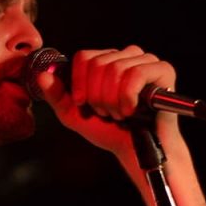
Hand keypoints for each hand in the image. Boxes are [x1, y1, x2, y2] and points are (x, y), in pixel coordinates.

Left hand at [36, 45, 178, 158]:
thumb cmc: (108, 131)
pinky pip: (136, 73)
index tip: (82, 104)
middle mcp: (126, 56)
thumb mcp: (73, 114)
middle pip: (98, 63)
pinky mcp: (163, 70)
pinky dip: (127, 97)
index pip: (84, 56)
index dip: (79, 83)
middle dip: (96, 95)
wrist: (135, 149)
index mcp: (105, 61)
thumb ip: (56, 95)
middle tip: (105, 112)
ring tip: (118, 114)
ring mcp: (146, 61)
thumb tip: (43, 75)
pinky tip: (130, 111)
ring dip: (112, 100)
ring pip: (115, 68)